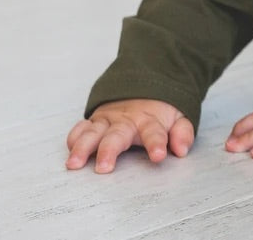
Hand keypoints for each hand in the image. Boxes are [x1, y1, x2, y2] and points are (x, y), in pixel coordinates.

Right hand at [65, 99, 193, 172]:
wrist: (143, 85)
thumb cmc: (159, 111)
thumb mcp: (178, 118)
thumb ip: (182, 133)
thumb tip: (182, 149)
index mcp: (149, 121)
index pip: (154, 132)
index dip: (156, 143)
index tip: (158, 155)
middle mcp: (125, 121)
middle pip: (116, 136)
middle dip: (109, 151)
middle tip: (104, 168)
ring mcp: (108, 120)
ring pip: (93, 133)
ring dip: (82, 148)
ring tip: (75, 163)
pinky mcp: (95, 121)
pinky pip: (81, 128)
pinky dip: (74, 137)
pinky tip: (70, 149)